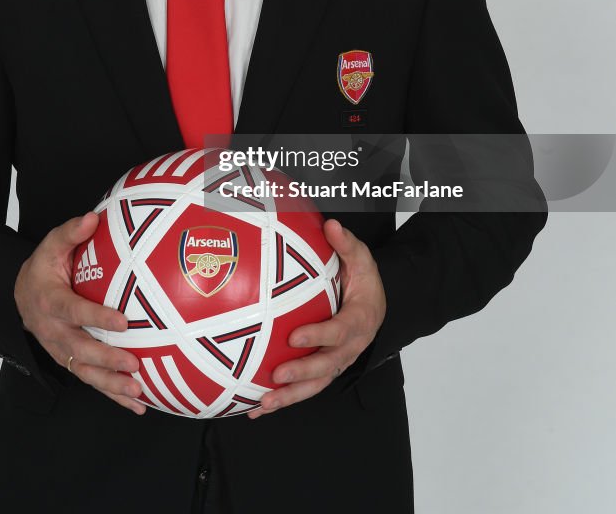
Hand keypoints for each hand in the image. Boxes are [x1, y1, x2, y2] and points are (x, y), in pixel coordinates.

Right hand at [14, 212, 145, 413]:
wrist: (22, 295)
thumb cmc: (43, 268)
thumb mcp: (50, 245)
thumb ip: (70, 233)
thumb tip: (93, 218)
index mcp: (50, 301)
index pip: (74, 312)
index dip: (97, 318)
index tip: (122, 320)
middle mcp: (54, 331)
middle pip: (81, 349)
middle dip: (108, 359)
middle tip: (134, 362)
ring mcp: (61, 350)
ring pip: (86, 372)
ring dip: (111, 384)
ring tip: (137, 391)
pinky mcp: (70, 360)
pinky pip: (91, 381)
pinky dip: (113, 395)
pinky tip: (137, 404)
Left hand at [248, 219, 385, 418]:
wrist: (377, 304)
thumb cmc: (364, 280)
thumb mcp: (362, 259)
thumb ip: (346, 244)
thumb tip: (332, 225)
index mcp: (359, 320)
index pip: (339, 331)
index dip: (319, 336)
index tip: (295, 337)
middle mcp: (349, 347)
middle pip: (326, 366)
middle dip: (301, 373)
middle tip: (276, 375)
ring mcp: (337, 362)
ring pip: (315, 385)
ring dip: (290, 397)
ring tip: (263, 404)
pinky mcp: (324, 370)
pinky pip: (304, 388)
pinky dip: (282, 400)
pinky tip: (254, 408)